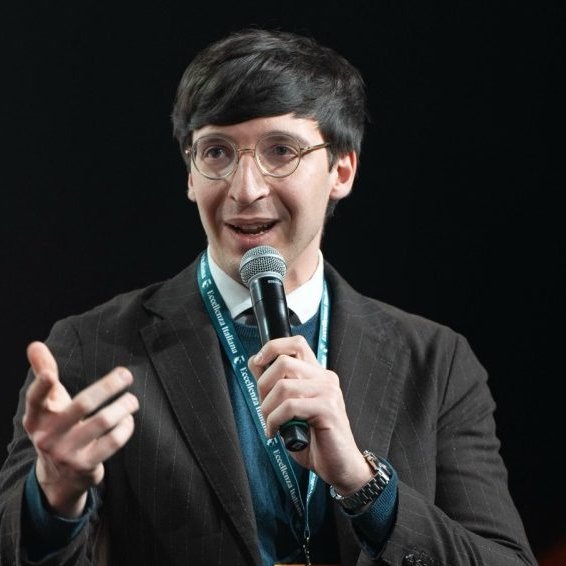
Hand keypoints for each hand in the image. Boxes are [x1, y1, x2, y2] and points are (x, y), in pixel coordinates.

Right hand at [23, 341, 138, 516]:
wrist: (61, 476)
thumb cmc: (59, 427)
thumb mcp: (49, 404)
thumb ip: (44, 373)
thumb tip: (35, 344)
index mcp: (36, 418)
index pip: (35, 400)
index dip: (41, 387)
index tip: (50, 374)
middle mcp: (47, 437)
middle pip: (82, 404)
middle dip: (108, 386)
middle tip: (126, 374)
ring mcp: (66, 453)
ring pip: (103, 421)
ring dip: (123, 406)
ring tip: (132, 400)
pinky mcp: (85, 465)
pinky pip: (113, 440)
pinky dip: (125, 427)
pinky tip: (127, 420)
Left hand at [248, 336, 372, 494]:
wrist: (340, 467)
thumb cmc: (315, 440)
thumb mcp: (289, 409)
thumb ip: (276, 385)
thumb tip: (255, 362)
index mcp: (318, 374)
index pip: (296, 344)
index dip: (273, 347)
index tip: (258, 362)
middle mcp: (325, 378)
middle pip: (283, 362)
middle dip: (263, 386)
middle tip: (265, 408)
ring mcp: (328, 392)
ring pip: (283, 386)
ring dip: (268, 408)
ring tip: (270, 424)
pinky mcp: (327, 409)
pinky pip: (290, 406)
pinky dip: (274, 421)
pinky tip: (276, 432)